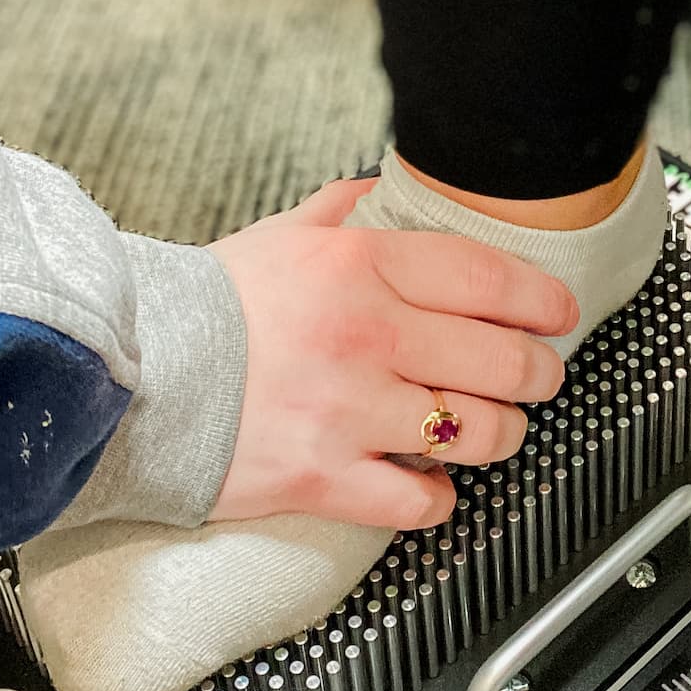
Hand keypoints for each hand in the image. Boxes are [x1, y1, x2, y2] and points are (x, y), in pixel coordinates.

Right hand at [205, 177, 577, 530]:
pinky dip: (437, 494)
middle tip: (539, 378)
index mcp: (359, 264)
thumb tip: (379, 190)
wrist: (130, 376)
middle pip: (502, 361)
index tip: (559, 316)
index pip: (489, 279)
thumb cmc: (208, 307)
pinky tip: (429, 479)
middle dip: (538, 374)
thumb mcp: (278, 237)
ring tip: (492, 429)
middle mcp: (366, 334)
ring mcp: (349, 410)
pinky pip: (422, 500)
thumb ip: (340, 212)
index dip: (542, 302)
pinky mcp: (326, 477)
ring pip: (479, 433)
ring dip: (500, 434)